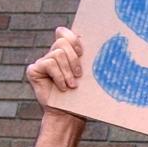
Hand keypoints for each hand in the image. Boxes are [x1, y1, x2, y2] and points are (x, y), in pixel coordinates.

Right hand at [24, 27, 86, 146]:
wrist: (70, 114)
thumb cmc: (83, 95)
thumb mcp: (89, 75)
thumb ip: (91, 59)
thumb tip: (114, 42)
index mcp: (65, 53)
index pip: (63, 32)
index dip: (72, 38)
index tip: (82, 51)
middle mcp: (52, 55)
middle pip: (62, 42)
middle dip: (74, 59)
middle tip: (80, 74)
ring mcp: (42, 62)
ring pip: (57, 54)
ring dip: (68, 72)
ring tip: (73, 85)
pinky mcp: (33, 70)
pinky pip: (48, 64)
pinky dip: (59, 76)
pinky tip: (63, 88)